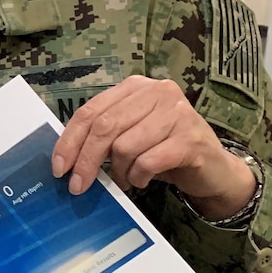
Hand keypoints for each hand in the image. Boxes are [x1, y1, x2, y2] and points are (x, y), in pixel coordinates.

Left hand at [51, 76, 255, 217]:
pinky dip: (139, 177)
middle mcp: (157, 92)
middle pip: (105, 127)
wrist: (213, 168)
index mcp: (135, 87)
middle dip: (86, 161)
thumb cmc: (164, 150)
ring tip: (127, 180)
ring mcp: (177, 112)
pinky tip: (143, 180)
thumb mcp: (130, 135)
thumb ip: (103, 135)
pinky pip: (148, 161)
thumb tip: (65, 158)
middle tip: (78, 186)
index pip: (90, 111)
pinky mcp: (191, 138)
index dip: (69, 140)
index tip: (58, 167)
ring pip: (125, 146)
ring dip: (120, 172)